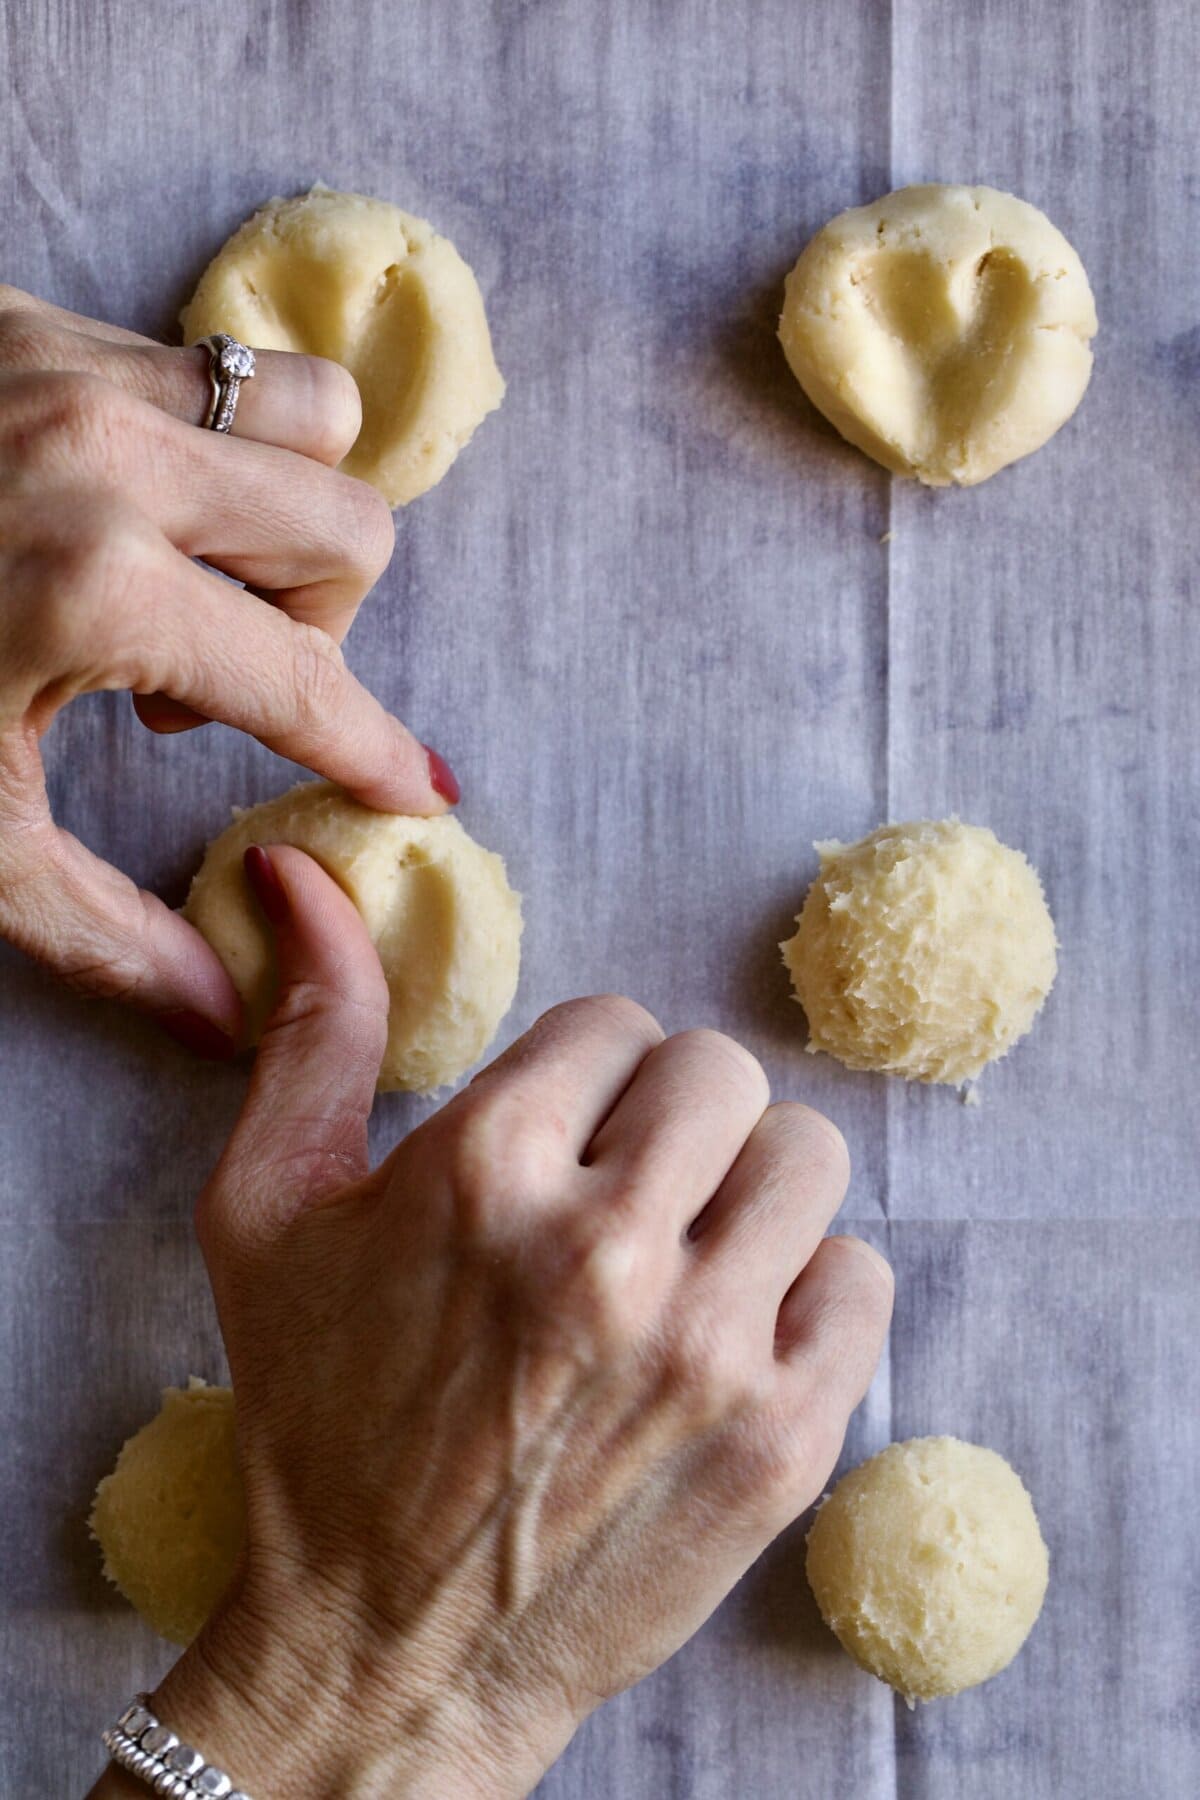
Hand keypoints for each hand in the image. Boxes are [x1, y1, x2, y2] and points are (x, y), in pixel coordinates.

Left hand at [0, 286, 455, 1050]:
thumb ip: (104, 933)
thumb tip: (224, 1014)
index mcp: (97, 592)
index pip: (308, 685)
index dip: (376, 753)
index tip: (416, 790)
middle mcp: (108, 460)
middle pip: (349, 528)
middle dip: (322, 622)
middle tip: (217, 676)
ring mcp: (69, 369)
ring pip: (307, 414)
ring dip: (286, 509)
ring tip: (188, 573)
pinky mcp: (28, 317)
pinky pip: (199, 367)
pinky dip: (199, 448)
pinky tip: (112, 512)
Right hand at [120, 847, 892, 1799]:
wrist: (384, 1648)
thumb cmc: (315, 1422)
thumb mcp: (265, 1213)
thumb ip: (310, 1031)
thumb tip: (303, 875)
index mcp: (487, 1168)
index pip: (618, 1021)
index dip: (585, 1073)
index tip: (561, 1135)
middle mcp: (608, 1248)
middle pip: (723, 1070)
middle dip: (672, 1113)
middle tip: (627, 1185)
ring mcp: (709, 1351)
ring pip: (807, 1157)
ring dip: (747, 1188)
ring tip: (685, 1249)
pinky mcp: (784, 1441)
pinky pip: (862, 1281)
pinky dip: (809, 1292)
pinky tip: (735, 1330)